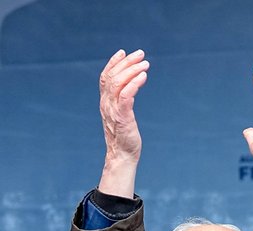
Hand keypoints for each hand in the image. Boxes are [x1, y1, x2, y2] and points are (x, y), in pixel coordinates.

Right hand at [97, 49, 148, 197]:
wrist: (122, 156)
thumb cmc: (125, 136)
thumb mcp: (122, 114)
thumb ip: (122, 100)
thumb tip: (131, 87)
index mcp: (105, 102)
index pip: (105, 77)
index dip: (113, 63)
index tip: (123, 52)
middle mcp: (106, 104)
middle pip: (112, 76)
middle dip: (126, 62)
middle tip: (141, 54)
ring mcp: (113, 111)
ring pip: (118, 84)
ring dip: (132, 70)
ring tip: (145, 64)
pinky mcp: (122, 118)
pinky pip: (126, 97)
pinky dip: (134, 85)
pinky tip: (143, 77)